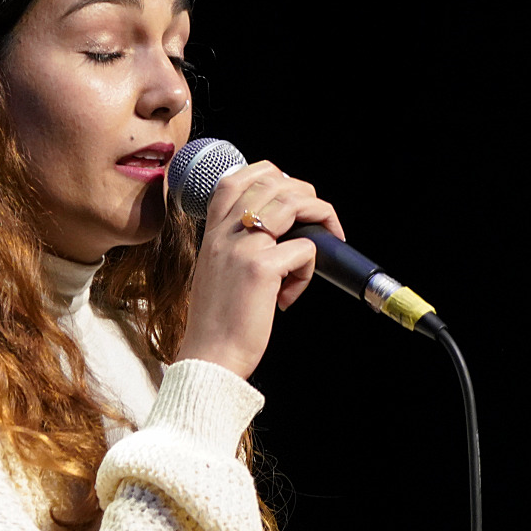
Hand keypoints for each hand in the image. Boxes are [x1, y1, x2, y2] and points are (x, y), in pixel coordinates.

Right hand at [174, 159, 339, 381]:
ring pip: (294, 205)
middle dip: (308, 196)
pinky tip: (289, 294)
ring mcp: (241, 248)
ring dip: (321, 218)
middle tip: (319, 222)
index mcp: (212, 234)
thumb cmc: (218, 321)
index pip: (236, 178)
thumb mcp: (217, 272)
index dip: (270, 175)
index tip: (290, 197)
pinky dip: (308, 271)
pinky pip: (305, 249)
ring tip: (321, 245)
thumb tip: (281, 230)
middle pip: (273, 183)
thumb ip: (237, 246)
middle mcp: (223, 234)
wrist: (210, 356)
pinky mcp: (260, 269)